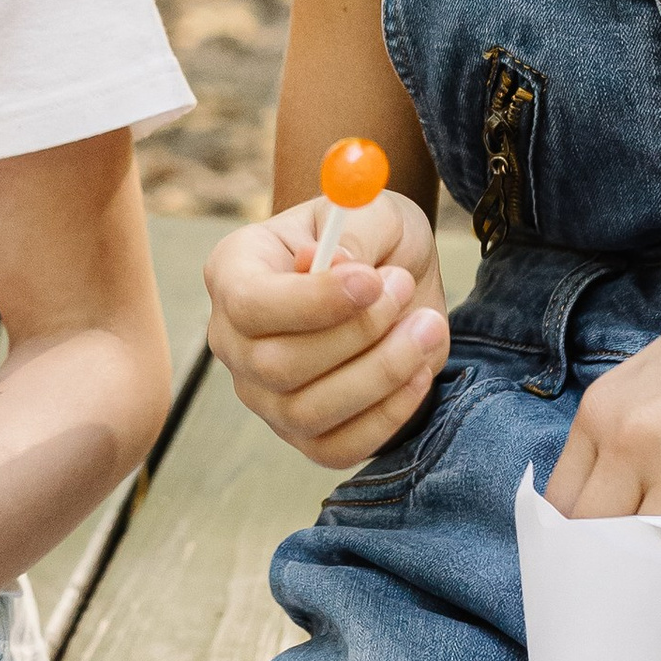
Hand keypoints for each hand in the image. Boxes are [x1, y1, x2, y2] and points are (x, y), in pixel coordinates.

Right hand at [207, 192, 450, 470]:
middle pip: (275, 365)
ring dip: (382, 372)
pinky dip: (388, 415)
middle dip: (357, 334)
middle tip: (404, 289)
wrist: (389, 275)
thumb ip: (353, 232)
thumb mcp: (368, 212)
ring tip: (427, 323)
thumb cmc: (369, 237)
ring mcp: (264, 397)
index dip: (311, 301)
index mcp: (233, 273)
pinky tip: (420, 369)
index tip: (373, 280)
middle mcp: (234, 342)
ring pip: (308, 412)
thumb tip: (340, 268)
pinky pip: (339, 448)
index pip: (248, 305)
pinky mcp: (304, 436)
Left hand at [547, 223, 660, 570]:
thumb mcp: (656, 378)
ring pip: (655, 563)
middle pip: (599, 548)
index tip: (584, 583)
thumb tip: (603, 524)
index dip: (571, 557)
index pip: (561, 514)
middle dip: (609, 584)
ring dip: (660, 587)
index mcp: (604, 410)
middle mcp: (639, 438)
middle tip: (622, 608)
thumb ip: (623, 440)